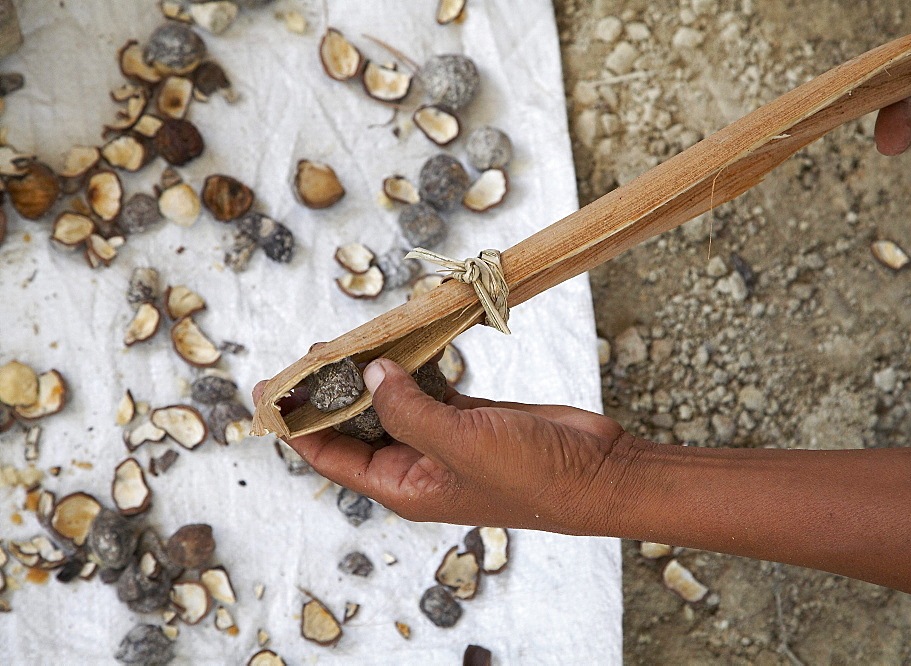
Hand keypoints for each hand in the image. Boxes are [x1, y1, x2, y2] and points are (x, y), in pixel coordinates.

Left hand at [253, 359, 638, 532]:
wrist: (596, 471)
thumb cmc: (530, 474)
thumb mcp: (459, 444)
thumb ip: (408, 410)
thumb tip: (370, 373)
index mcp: (403, 486)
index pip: (331, 458)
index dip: (297, 424)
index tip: (268, 390)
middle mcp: (417, 465)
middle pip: (356, 426)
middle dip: (331, 392)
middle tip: (310, 351)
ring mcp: (444, 439)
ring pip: (391, 402)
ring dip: (371, 373)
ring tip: (346, 340)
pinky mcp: (470, 416)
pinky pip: (427, 388)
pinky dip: (412, 366)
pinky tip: (397, 342)